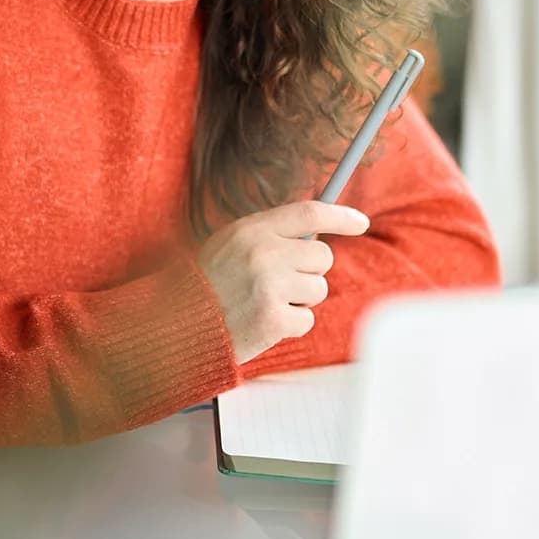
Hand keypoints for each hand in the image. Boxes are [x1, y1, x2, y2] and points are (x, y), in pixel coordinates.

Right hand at [196, 201, 369, 363]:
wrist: (177, 325)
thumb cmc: (207, 284)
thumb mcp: (230, 245)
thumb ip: (269, 236)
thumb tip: (317, 236)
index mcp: (251, 230)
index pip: (308, 213)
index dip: (339, 216)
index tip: (361, 221)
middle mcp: (263, 253)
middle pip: (322, 257)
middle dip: (310, 271)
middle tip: (283, 281)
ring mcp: (269, 286)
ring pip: (318, 289)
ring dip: (300, 299)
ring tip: (265, 302)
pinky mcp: (274, 319)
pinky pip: (307, 319)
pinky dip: (291, 324)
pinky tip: (264, 322)